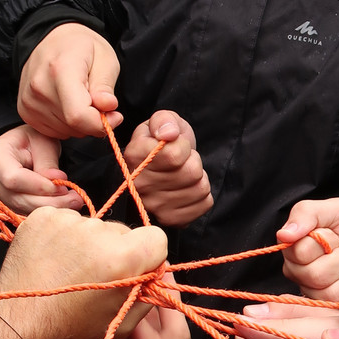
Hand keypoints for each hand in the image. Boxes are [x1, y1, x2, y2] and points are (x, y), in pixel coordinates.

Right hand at [0, 125, 82, 213]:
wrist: (19, 149)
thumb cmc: (31, 141)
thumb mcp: (43, 141)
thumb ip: (47, 162)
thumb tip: (56, 182)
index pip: (13, 178)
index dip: (39, 187)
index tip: (63, 186)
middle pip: (17, 199)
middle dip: (50, 202)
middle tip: (75, 199)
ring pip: (20, 211)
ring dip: (48, 210)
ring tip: (71, 203)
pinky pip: (19, 216)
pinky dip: (40, 215)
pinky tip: (57, 210)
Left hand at [0, 207, 167, 338]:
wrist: (19, 318)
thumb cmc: (72, 326)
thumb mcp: (123, 323)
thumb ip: (149, 293)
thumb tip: (158, 270)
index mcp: (125, 257)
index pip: (156, 237)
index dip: (147, 255)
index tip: (132, 270)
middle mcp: (99, 231)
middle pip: (123, 231)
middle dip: (116, 249)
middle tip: (94, 275)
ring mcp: (69, 220)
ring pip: (93, 225)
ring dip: (87, 243)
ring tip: (68, 269)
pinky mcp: (44, 215)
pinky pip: (67, 219)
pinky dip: (63, 235)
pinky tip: (54, 258)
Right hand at [17, 23, 121, 137]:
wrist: (52, 39)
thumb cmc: (81, 47)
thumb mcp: (105, 58)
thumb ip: (105, 86)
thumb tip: (107, 107)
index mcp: (60, 71)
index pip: (78, 116)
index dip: (100, 123)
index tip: (114, 116)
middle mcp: (39, 88)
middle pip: (73, 126)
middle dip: (93, 122)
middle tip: (98, 102)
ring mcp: (29, 101)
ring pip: (65, 131)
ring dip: (80, 124)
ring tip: (81, 99)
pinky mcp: (25, 110)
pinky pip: (53, 131)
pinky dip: (66, 125)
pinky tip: (68, 105)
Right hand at [125, 111, 211, 226]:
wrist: (161, 166)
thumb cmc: (162, 142)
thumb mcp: (162, 121)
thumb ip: (164, 120)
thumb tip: (169, 133)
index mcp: (134, 156)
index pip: (174, 155)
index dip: (183, 146)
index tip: (176, 144)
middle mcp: (139, 185)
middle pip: (191, 173)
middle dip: (193, 161)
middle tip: (182, 161)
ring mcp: (154, 206)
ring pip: (200, 188)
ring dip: (199, 177)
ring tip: (185, 173)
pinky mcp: (170, 219)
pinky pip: (204, 203)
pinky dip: (202, 194)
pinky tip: (188, 188)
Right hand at [277, 190, 338, 301]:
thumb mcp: (335, 208)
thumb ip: (306, 215)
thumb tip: (283, 235)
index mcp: (296, 248)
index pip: (296, 252)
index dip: (320, 240)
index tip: (334, 232)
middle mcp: (301, 273)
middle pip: (307, 273)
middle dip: (335, 254)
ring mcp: (318, 291)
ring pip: (322, 286)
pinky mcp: (337, 305)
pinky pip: (337, 300)